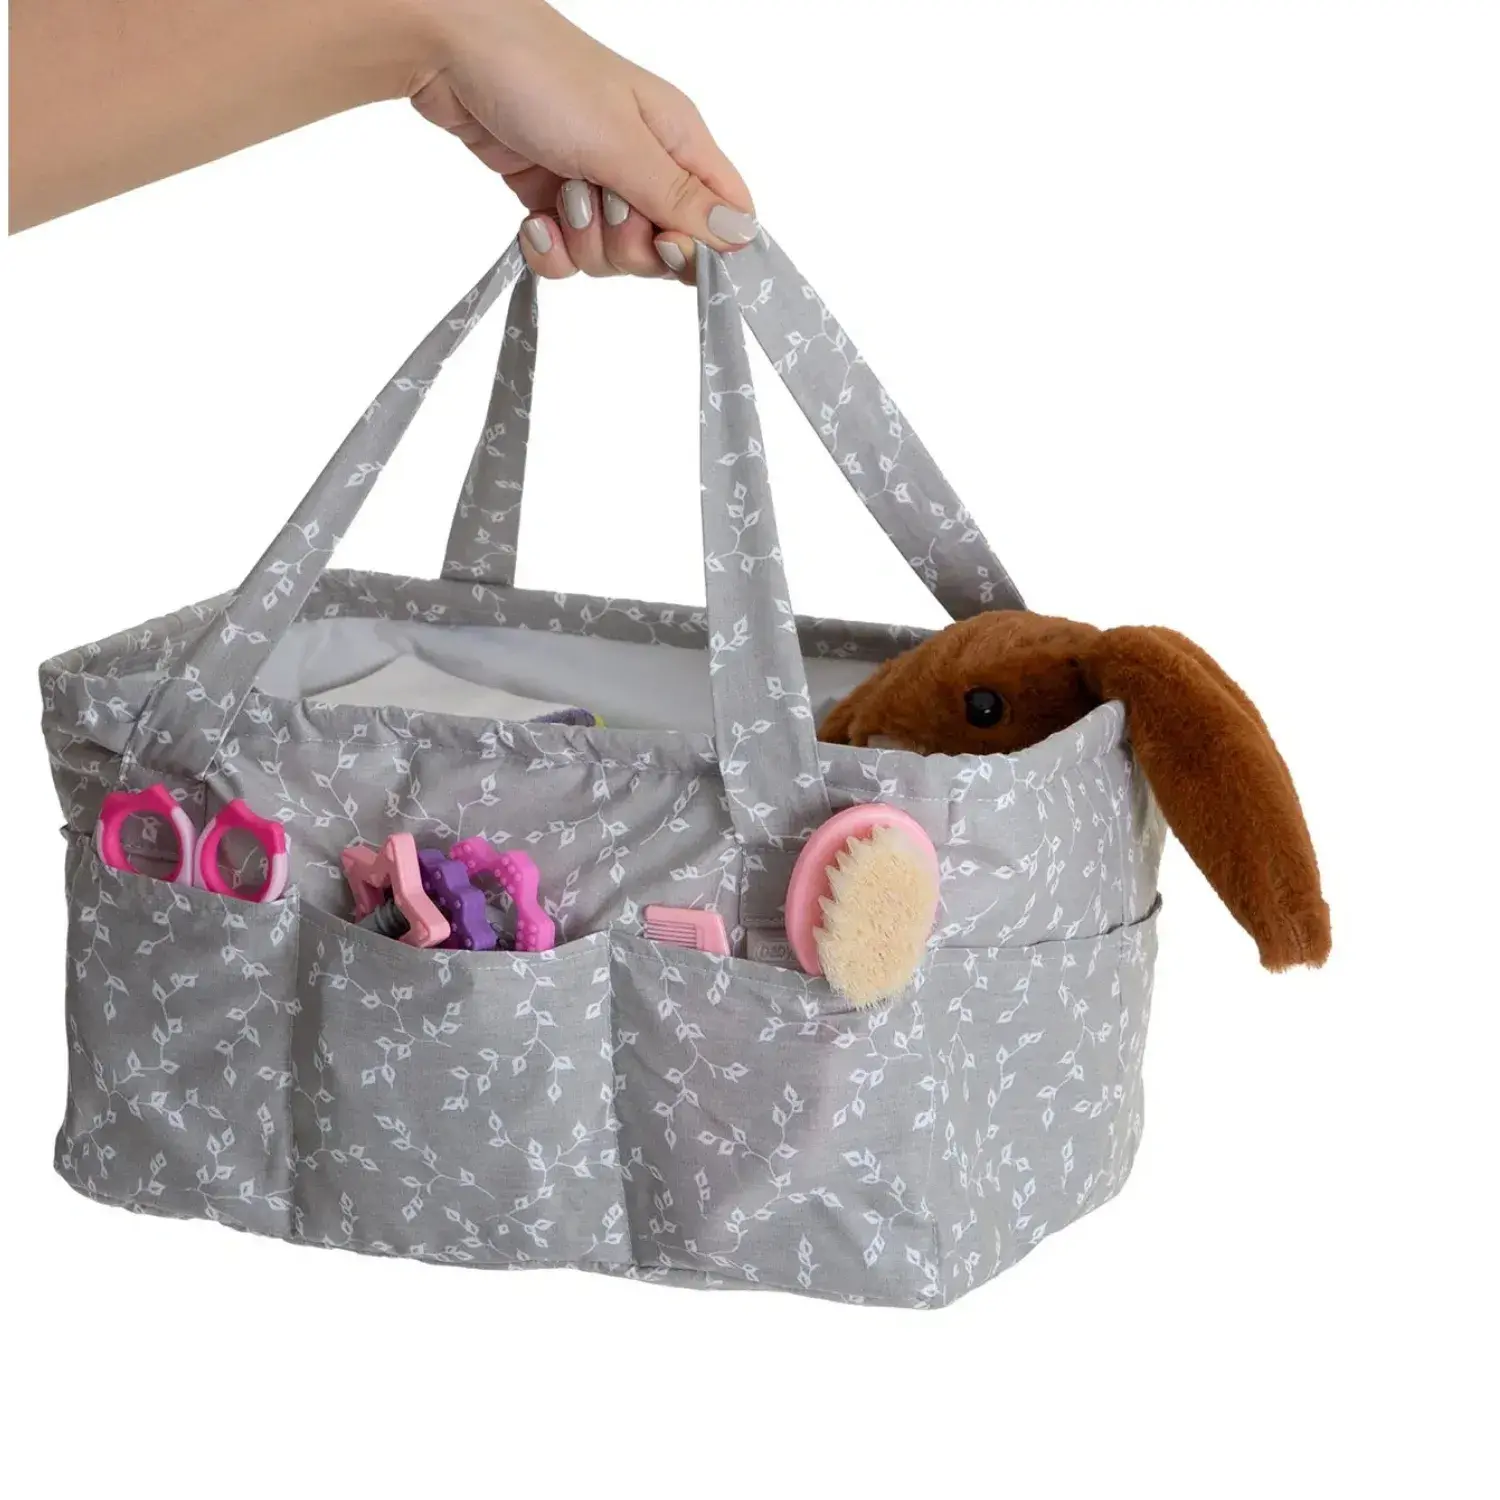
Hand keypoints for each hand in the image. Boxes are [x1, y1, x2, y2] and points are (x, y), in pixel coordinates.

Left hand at [410, 0, 753, 281]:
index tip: (666, 246)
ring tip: (558, 196)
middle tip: (598, 203)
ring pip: (614, 259)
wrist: (448, 51)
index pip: (722, 218)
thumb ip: (679, 198)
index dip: (703, 249)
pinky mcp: (552, 198)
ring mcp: (597, 184)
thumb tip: (744, 236)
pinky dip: (549, 248)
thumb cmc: (540, 74)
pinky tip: (532, 219)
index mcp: (677, 140)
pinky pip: (568, 256)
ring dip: (582, 243)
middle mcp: (644, 164)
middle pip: (664, 251)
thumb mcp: (620, 143)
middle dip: (628, 246)